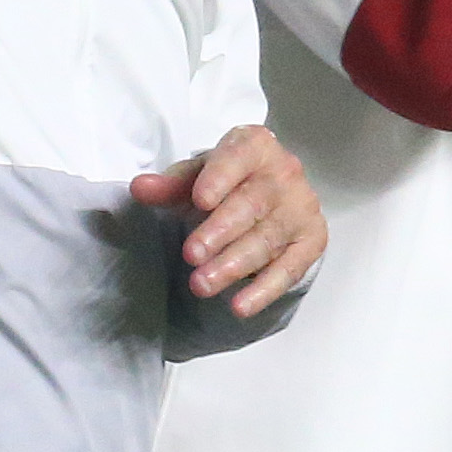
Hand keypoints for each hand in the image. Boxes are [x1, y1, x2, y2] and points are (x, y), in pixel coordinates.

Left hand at [132, 121, 325, 316]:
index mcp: (255, 145)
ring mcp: (302, 207)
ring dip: (234, 265)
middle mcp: (285, 172)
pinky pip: (289, 269)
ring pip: (267, 239)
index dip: (220, 178)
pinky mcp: (311, 240)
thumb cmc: (227, 182)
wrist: (272, 197)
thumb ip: (169, 185)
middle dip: (221, 232)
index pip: (238, 157)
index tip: (200, 200)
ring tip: (201, 285)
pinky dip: (264, 290)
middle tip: (191, 255)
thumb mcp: (196, 178)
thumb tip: (139, 187)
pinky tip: (240, 306)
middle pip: (253, 204)